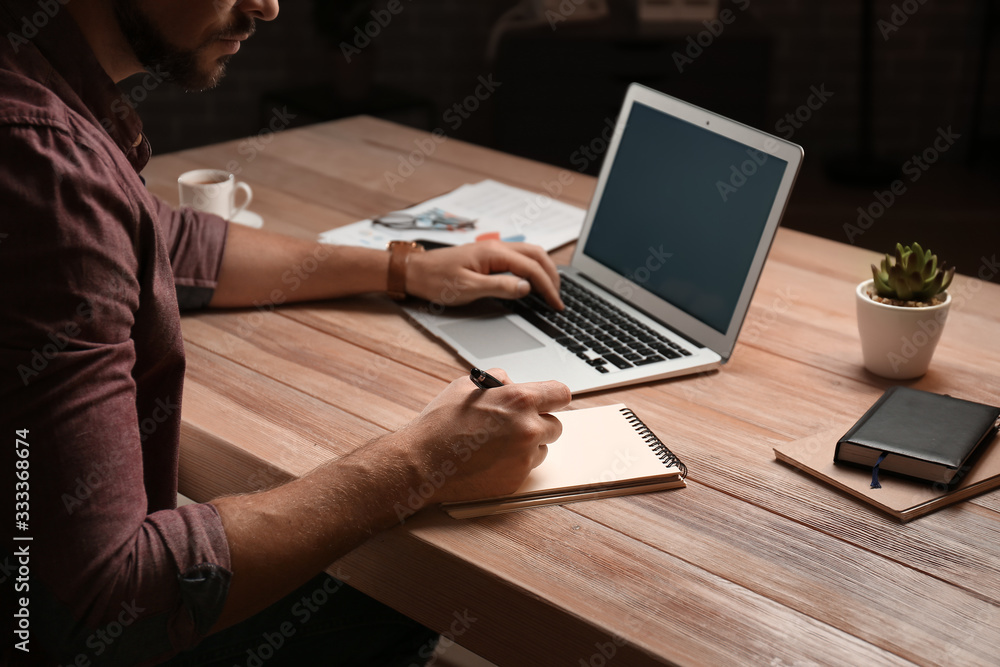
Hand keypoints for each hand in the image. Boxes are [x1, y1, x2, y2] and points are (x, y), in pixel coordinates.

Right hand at [390, 369, 570, 503]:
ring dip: (527, 446)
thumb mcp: (466, 386)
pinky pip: (526, 468)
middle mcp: (528, 429)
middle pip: (555, 425)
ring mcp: (524, 458)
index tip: (549, 400)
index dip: (553, 396)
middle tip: (514, 425)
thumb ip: (498, 380)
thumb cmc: (441, 423)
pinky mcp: (516, 480)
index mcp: (520, 401)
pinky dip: (513, 464)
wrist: (422, 462)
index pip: (561, 393)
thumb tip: (512, 383)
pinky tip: (489, 459)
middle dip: (538, 423)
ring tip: (496, 444)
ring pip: (542, 448)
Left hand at [406, 240, 563, 308]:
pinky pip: (518, 258)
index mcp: (494, 253)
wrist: (414, 271)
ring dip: (544, 270)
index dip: (548, 286)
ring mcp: (493, 250)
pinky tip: (533, 281)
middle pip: (537, 255)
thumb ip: (499, 286)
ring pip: (530, 254)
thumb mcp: (468, 288)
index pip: (532, 267)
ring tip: (551, 290)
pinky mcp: (488, 256)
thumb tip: (526, 287)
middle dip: (552, 276)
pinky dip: (532, 268)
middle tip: (559, 298)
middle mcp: (497, 247)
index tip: (556, 304)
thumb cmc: (436, 280)